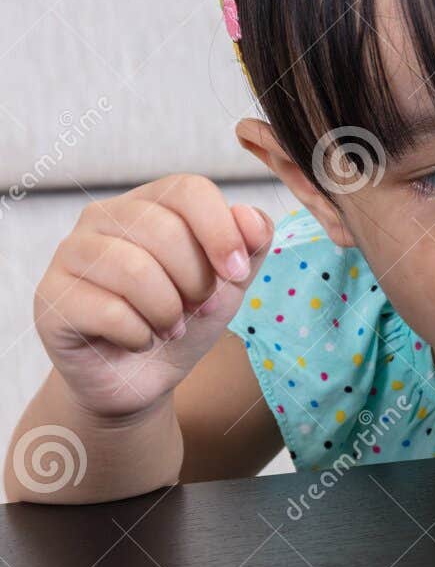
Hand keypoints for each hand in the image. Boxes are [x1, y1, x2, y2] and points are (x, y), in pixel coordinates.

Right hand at [34, 175, 276, 419]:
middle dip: (196, 282)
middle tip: (197, 308)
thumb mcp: (231, 283)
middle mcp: (103, 218)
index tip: (238, 273)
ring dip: (169, 312)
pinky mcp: (51, 298)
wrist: (142, 377)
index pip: (188, 189)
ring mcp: (70, 254)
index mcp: (149, 203)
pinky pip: (109, 311)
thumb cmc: (185, 318)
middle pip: (165, 231)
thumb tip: (251, 219)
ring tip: (171, 327)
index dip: (222, 231)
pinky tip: (139, 340)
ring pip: (135, 270)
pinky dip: (140, 336)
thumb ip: (250, 246)